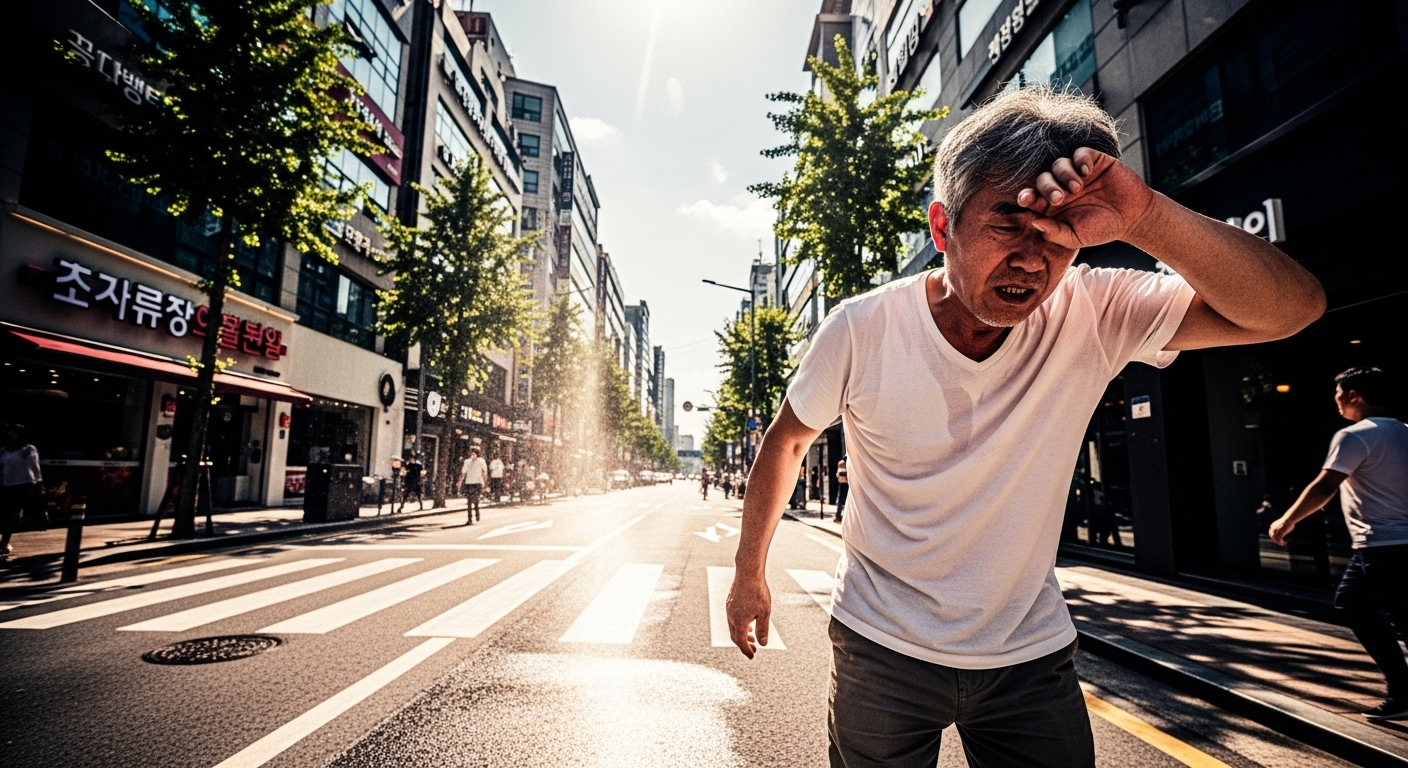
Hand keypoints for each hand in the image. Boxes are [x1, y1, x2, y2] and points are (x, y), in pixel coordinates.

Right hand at [726, 573, 771, 658]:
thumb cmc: (758, 592)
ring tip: (752, 636)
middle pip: (735, 637)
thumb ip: (763, 630)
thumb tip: (763, 644)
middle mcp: (731, 617)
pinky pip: (732, 619)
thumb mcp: (765, 613)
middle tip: (753, 649)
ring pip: (733, 628)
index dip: (746, 651)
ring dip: (742, 635)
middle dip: (744, 645)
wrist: (748, 573)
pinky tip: (748, 622)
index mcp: (739, 622)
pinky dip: (739, 626)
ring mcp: (729, 610)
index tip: (752, 656)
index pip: (741, 642)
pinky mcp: (729, 603)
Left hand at [1017, 147, 1157, 249]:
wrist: (1133, 217)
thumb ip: (1054, 232)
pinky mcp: (1094, 161)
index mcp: (1053, 205)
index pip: (1033, 196)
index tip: (1026, 199)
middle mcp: (1062, 187)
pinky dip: (1080, 160)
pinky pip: (1080, 153)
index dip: (1027, 195)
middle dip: (1047, 187)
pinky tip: (1086, 172)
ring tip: (1077, 187)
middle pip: (1043, 178)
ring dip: (1064, 174)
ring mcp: (1077, 173)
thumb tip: (1033, 222)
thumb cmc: (1102, 229)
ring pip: (1058, 164)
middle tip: (1059, 198)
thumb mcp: (1075, 237)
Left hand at [1269, 516, 1294, 545]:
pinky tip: (1283, 543)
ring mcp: (1277, 531)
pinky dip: (1280, 542)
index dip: (1273, 536)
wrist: (1289, 518)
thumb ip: (1279, 526)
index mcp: (1273, 526)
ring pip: (1275, 539)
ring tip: (1281, 544)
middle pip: (1272, 536)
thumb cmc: (1287, 520)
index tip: (1276, 539)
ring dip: (1278, 542)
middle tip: (1279, 542)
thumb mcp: (1280, 523)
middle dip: (1275, 540)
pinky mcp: (1281, 533)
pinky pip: (1279, 539)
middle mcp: (1273, 528)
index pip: (1270, 533)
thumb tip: (1281, 527)